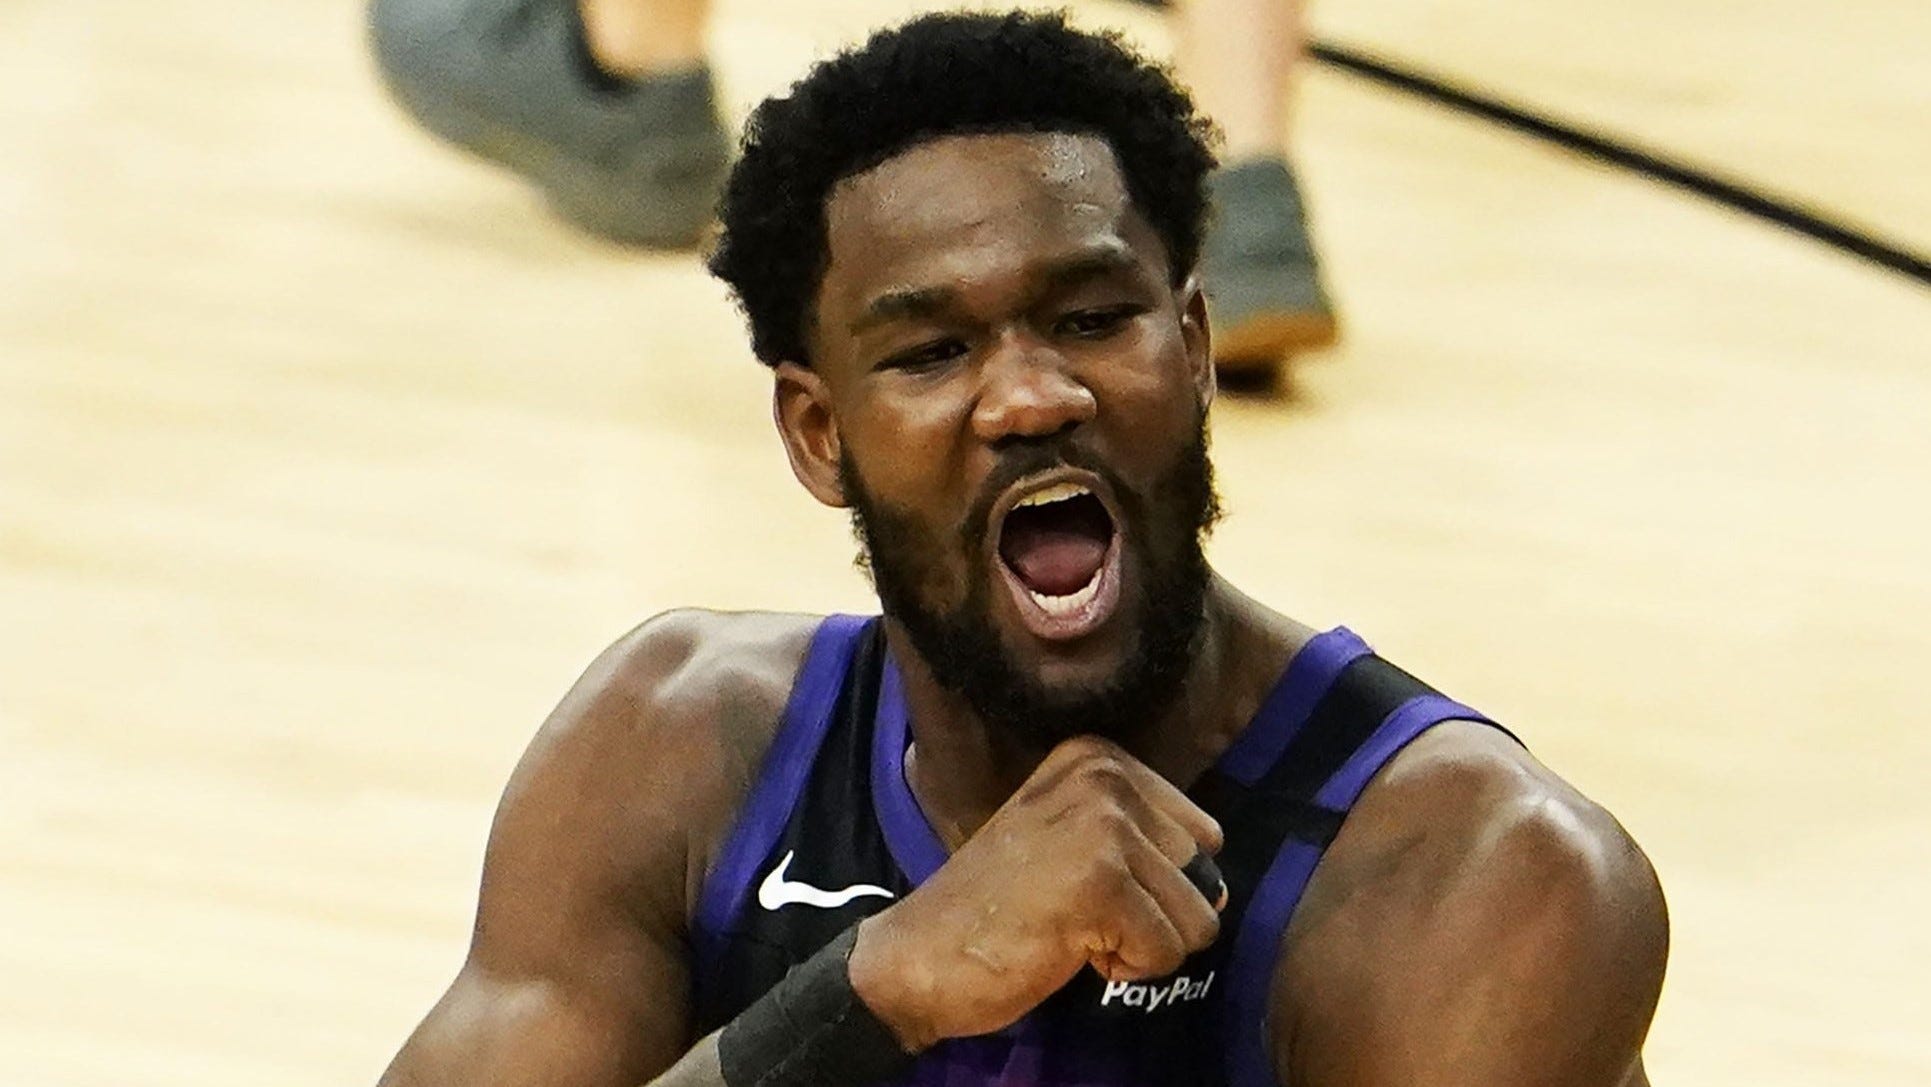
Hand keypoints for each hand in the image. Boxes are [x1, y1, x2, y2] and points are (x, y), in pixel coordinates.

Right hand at [848, 735, 1224, 1049]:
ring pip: (1197, 918)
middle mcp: (1105, 777)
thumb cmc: (1002, 906)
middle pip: (1206, 874)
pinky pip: (1167, 951)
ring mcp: (1103, 826)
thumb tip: (1221, 888)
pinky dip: (1125, 968)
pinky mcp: (1100, 883)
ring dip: (1141, 944)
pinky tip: (1068, 948)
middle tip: (1078, 911)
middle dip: (1153, 913)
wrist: (920, 952)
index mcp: (1099, 756)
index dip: (1156, 881)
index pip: (1203, 834)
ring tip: (1073, 928)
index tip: (1085, 883)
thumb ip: (1145, 842)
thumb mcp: (1073, 839)